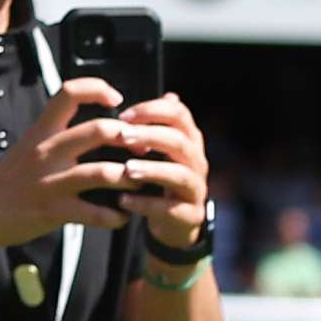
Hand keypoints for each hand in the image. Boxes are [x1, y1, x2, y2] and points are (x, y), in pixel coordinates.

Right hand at [0, 78, 139, 250]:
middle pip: (97, 130)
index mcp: (43, 131)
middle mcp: (48, 151)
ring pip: (102, 172)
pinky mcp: (53, 211)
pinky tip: (122, 216)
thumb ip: (59, 134)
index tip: (117, 100)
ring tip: (140, 182)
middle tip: (142, 148)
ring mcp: (51, 181)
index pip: (69, 92)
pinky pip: (93, 213)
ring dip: (129, 177)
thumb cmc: (11, 178)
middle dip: (128, 137)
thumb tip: (97, 126)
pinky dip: (115, 216)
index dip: (98, 88)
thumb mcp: (30, 146)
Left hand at [118, 93, 214, 251]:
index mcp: (189, 141)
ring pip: (179, 174)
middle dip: (150, 136)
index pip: (179, 114)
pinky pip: (169, 209)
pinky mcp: (189, 215)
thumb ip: (162, 126)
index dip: (152, 110)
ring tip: (127, 169)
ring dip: (152, 169)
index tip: (124, 115)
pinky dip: (145, 204)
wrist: (177, 225)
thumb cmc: (164, 182)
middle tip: (123, 136)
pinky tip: (124, 200)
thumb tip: (169, 96)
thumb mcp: (165, 152)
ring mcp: (195, 189)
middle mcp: (196, 162)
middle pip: (179, 141)